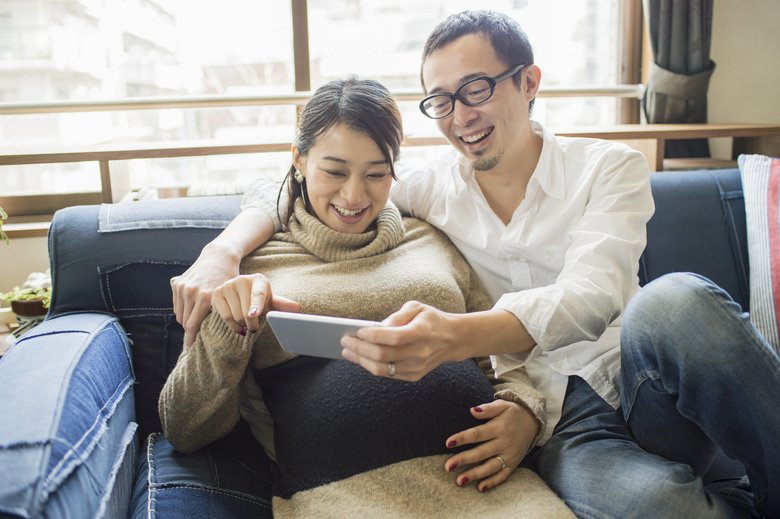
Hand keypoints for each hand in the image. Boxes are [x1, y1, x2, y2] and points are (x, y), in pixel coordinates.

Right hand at [172, 242, 241, 346]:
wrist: (218, 257)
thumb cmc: (228, 279)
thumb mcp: (228, 297)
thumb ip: (221, 314)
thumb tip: (215, 335)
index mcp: (206, 297)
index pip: (193, 325)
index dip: (191, 339)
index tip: (191, 349)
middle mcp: (192, 292)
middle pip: (185, 322)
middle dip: (190, 331)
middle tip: (195, 338)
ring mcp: (183, 287)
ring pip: (179, 315)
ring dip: (186, 321)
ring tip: (196, 322)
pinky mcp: (176, 283)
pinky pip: (176, 305)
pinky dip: (183, 310)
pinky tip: (192, 310)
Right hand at [211, 273, 299, 333]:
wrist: (239, 293)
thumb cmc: (260, 300)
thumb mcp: (271, 301)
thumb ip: (282, 305)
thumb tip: (297, 308)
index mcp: (259, 280)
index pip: (258, 295)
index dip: (256, 306)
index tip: (253, 315)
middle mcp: (242, 279)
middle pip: (246, 311)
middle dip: (252, 323)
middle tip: (254, 325)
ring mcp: (227, 285)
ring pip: (236, 316)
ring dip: (242, 325)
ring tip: (246, 323)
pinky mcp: (216, 293)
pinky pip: (225, 316)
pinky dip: (232, 325)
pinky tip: (238, 325)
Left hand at [340, 301, 460, 381]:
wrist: (453, 339)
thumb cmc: (431, 320)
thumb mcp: (417, 307)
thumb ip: (397, 315)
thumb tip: (377, 326)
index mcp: (423, 331)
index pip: (394, 337)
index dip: (374, 336)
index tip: (358, 331)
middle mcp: (421, 352)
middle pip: (384, 355)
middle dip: (360, 349)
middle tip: (345, 341)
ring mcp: (417, 367)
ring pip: (383, 369)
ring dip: (361, 360)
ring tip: (348, 352)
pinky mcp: (414, 376)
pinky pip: (388, 374)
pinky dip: (371, 366)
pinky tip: (360, 358)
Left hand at [443, 400, 537, 491]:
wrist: (534, 422)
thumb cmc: (513, 413)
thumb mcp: (502, 405)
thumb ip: (487, 409)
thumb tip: (472, 410)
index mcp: (499, 427)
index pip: (477, 434)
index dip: (462, 438)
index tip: (448, 443)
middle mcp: (504, 443)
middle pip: (481, 453)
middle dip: (464, 460)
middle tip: (447, 467)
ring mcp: (509, 455)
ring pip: (490, 467)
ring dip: (475, 475)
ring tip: (459, 481)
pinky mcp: (514, 464)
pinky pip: (503, 475)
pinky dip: (492, 482)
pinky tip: (480, 488)